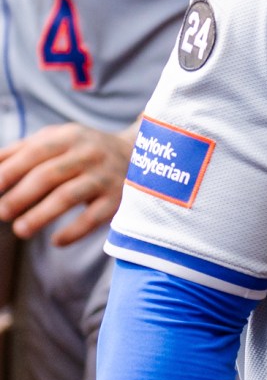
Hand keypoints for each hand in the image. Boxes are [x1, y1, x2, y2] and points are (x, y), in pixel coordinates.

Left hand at [0, 122, 131, 243]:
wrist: (140, 156)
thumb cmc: (84, 151)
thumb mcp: (57, 141)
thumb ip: (21, 152)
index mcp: (68, 137)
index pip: (33, 154)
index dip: (9, 172)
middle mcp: (89, 154)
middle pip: (48, 175)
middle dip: (20, 196)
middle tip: (1, 213)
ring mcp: (106, 176)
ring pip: (68, 196)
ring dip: (41, 215)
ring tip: (20, 230)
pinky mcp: (120, 198)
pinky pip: (95, 217)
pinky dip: (74, 231)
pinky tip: (57, 241)